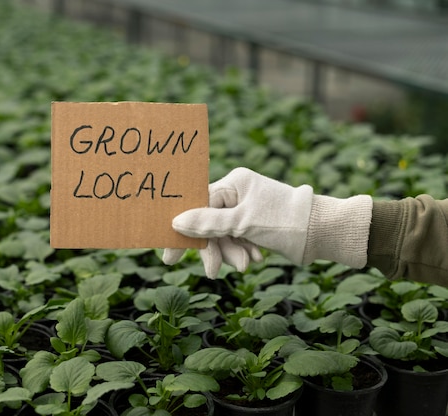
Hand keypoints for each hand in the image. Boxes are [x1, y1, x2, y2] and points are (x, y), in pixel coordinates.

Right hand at [164, 168, 371, 276]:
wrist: (322, 232)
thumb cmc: (284, 221)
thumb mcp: (242, 223)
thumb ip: (208, 223)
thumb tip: (176, 221)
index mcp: (233, 183)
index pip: (198, 205)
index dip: (185, 231)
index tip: (171, 256)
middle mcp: (237, 192)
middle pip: (209, 223)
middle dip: (214, 248)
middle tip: (212, 272)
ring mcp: (245, 208)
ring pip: (223, 234)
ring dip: (231, 252)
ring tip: (245, 265)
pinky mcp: (253, 223)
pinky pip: (236, 239)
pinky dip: (241, 251)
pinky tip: (254, 259)